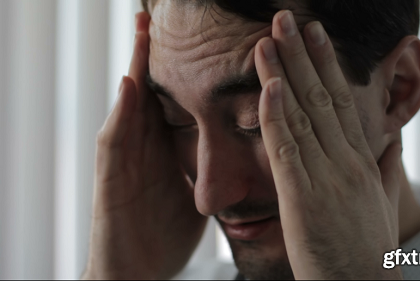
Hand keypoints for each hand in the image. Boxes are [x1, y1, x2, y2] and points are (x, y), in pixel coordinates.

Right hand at [83, 13, 206, 278]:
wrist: (138, 272)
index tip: (196, 40)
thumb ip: (208, 170)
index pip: (174, 101)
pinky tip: (131, 85)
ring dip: (135, 67)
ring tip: (142, 30)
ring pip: (130, 106)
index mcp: (164, 150)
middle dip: (153, 53)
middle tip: (157, 15)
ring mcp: (126, 161)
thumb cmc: (165, 234)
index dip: (183, 70)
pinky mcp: (111, 180)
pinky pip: (116, 140)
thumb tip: (239, 157)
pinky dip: (122, 112)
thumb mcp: (194, 194)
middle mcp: (144, 148)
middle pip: (150, 92)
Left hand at [255, 11, 402, 278]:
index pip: (342, 102)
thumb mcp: (382, 204)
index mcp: (361, 161)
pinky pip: (288, 151)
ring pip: (303, 116)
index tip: (315, 36)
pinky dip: (277, 117)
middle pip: (322, 97)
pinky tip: (268, 88)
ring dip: (283, 74)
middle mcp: (346, 162)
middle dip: (303, 54)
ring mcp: (327, 179)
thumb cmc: (367, 249)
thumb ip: (387, 171)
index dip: (327, 65)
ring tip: (268, 39)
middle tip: (287, 18)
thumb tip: (391, 145)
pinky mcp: (305, 200)